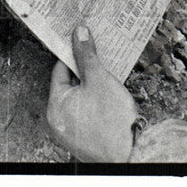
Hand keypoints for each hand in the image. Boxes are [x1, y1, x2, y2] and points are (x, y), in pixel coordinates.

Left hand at [47, 25, 137, 161]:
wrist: (131, 154)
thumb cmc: (112, 119)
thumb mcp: (98, 79)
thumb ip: (86, 55)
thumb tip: (79, 32)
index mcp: (55, 106)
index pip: (60, 70)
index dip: (72, 52)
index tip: (82, 38)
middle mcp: (59, 120)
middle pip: (70, 82)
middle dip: (84, 66)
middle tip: (96, 48)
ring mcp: (71, 129)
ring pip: (80, 95)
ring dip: (91, 81)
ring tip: (105, 66)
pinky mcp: (84, 134)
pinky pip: (86, 107)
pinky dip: (95, 96)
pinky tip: (108, 86)